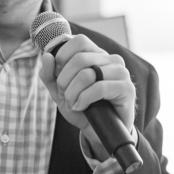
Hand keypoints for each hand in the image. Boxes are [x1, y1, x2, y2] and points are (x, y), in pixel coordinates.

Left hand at [40, 35, 135, 151]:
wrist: (99, 132)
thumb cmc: (82, 108)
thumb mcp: (59, 91)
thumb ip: (49, 74)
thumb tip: (46, 56)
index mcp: (96, 54)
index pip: (78, 41)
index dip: (62, 57)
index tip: (59, 76)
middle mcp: (111, 59)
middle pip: (79, 58)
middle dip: (64, 80)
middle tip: (65, 95)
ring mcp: (121, 72)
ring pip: (87, 74)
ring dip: (72, 93)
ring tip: (73, 103)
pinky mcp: (127, 88)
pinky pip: (98, 88)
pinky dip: (83, 100)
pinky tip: (81, 107)